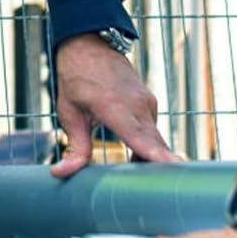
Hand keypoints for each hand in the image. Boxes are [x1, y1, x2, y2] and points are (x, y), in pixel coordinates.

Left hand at [51, 34, 177, 176]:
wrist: (90, 42)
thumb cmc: (76, 76)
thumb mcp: (69, 112)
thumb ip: (74, 147)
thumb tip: (60, 173)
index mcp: (116, 108)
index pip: (142, 138)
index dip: (158, 157)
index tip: (176, 169)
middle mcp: (137, 105)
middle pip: (155, 145)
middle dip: (159, 170)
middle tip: (164, 196)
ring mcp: (146, 102)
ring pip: (155, 140)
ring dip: (150, 159)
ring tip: (145, 184)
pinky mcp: (149, 101)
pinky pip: (152, 130)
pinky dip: (148, 146)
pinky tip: (137, 160)